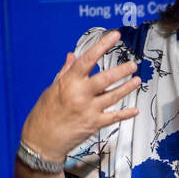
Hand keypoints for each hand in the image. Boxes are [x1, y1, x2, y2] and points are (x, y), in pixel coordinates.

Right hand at [20, 29, 141, 161]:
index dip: (102, 46)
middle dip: (121, 70)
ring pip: (113, 96)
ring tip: (137, 80)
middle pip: (105, 78)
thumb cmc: (45, 113)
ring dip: (127, 87)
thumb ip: (65, 72)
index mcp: (69, 82)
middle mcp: (80, 94)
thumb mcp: (52, 89)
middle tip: (132, 64)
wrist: (42, 141)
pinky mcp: (94, 124)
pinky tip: (135, 109)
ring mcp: (88, 110)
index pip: (88, 59)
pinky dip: (126, 113)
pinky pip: (114, 117)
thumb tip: (72, 56)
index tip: (114, 36)